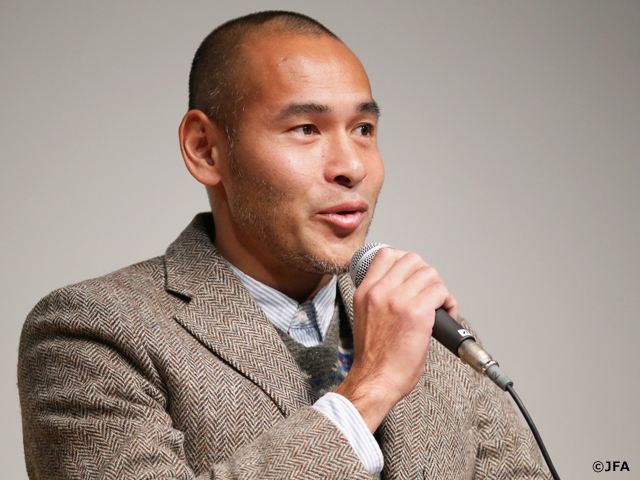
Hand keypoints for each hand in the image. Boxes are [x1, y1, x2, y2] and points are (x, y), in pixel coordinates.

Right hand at [335, 248, 457, 431]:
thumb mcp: (364, 315)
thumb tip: (405, 286)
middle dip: (426, 274)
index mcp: (365, 291)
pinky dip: (449, 302)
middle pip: (412, 260)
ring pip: (430, 274)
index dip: (406, 262)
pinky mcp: (417, 313)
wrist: (375, 379)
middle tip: (429, 293)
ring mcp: (398, 300)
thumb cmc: (374, 356)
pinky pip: (441, 292)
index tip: (413, 276)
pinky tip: (445, 315)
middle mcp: (379, 291)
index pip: (387, 254)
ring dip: (439, 289)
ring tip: (439, 306)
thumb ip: (379, 296)